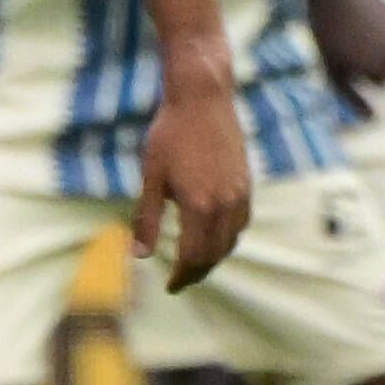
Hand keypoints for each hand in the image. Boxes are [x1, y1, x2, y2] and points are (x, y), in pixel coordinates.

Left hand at [136, 66, 255, 286]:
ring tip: (196, 262)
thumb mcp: (151, 177)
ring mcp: (240, 192)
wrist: (203, 99)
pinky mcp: (246, 181)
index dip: (181, 275)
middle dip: (198, 271)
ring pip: (232, 239)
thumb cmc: (170, 135)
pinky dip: (229, 237)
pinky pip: (242, 221)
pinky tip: (215, 235)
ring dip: (215, 256)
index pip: (194, 256)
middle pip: (216, 253)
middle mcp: (225, 203)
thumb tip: (138, 255)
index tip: (170, 285)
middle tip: (181, 280)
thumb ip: (146, 218)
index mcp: (199, 205)